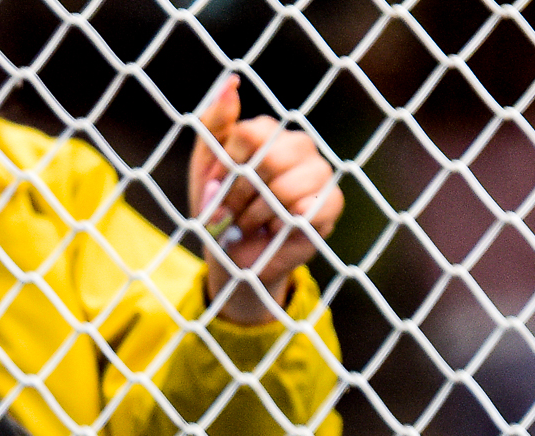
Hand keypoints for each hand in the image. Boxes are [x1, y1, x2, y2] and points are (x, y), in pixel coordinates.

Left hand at [191, 75, 343, 325]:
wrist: (230, 254)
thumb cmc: (217, 205)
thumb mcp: (204, 164)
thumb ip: (214, 122)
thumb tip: (230, 82)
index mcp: (269, 133)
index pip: (248, 134)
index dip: (227, 166)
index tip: (217, 184)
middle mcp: (299, 146)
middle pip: (270, 159)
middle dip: (240, 193)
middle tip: (233, 209)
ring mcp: (320, 173)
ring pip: (287, 187)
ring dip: (256, 214)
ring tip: (251, 222)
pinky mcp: (330, 205)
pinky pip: (308, 210)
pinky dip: (280, 227)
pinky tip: (274, 230)